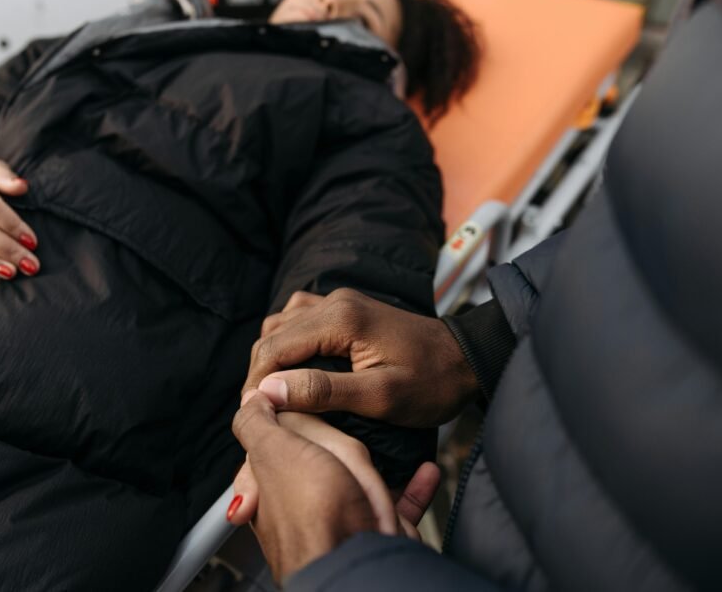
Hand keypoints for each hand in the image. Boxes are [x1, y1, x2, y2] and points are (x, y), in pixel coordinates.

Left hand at [228, 408, 440, 539]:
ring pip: (362, 477)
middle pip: (326, 454)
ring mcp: (340, 520)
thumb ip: (256, 425)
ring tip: (386, 456)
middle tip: (344, 454)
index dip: (295, 423)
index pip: (277, 442)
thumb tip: (251, 399)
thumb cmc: (315, 515)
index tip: (311, 408)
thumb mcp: (274, 451)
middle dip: (343, 447)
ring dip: (379, 465)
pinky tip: (425, 470)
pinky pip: (399, 503)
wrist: (360, 568)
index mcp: (269, 489)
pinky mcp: (375, 532)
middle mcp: (301, 507)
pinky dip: (413, 486)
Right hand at [242, 289, 478, 427]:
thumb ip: (324, 392)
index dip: (255, 384)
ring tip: (274, 399)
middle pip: (272, 336)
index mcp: (340, 319)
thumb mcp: (380, 397)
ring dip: (271, 360)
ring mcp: (339, 302)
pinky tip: (294, 373)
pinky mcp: (345, 310)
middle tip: (261, 415)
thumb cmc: (431, 384)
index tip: (253, 419)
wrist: (467, 361)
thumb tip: (269, 392)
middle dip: (259, 375)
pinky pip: (299, 322)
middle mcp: (334, 302)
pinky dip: (287, 346)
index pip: (273, 348)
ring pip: (282, 327)